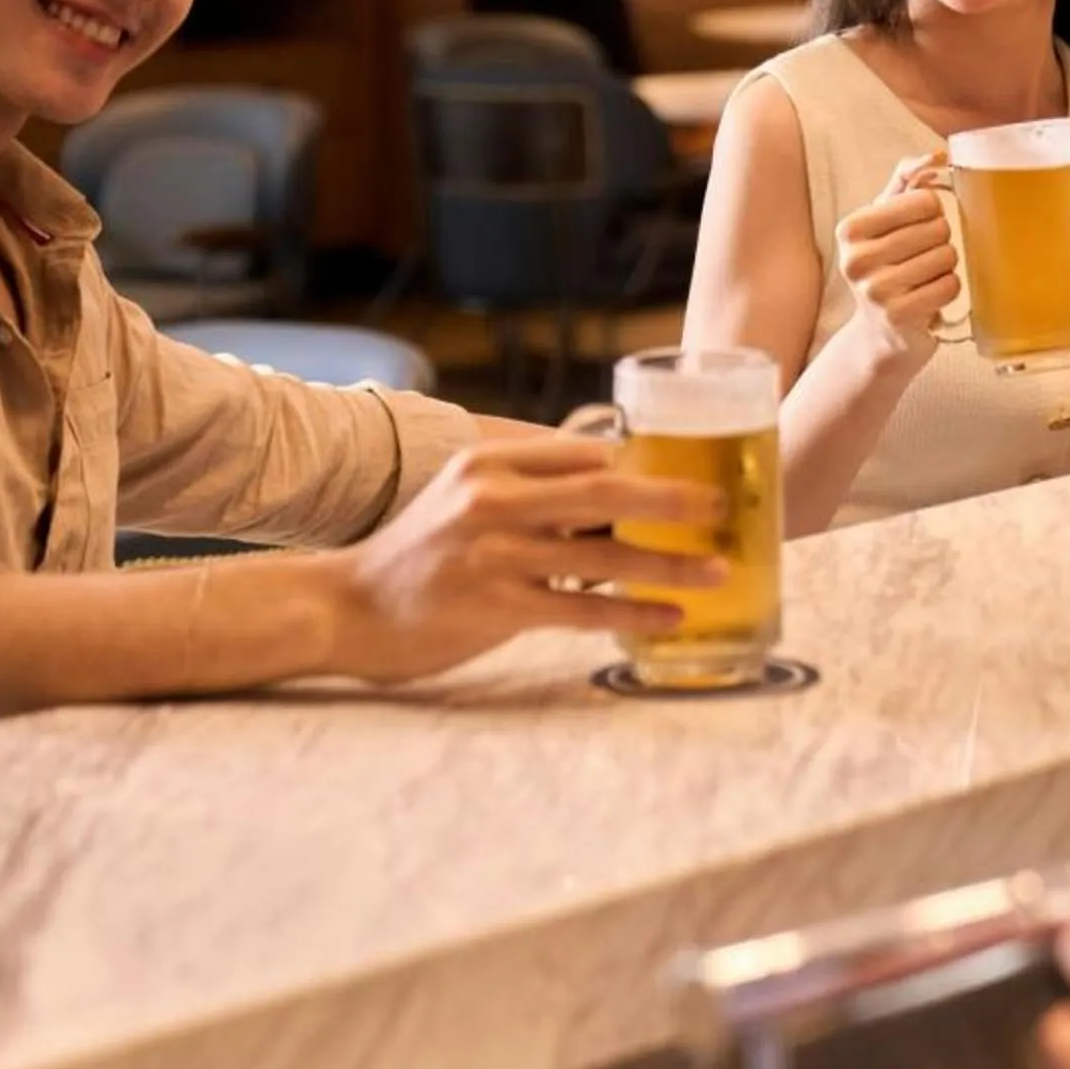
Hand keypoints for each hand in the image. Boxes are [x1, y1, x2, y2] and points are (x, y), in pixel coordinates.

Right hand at [320, 438, 724, 683]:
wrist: (346, 607)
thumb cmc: (419, 556)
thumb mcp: (464, 497)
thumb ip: (528, 489)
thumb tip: (612, 487)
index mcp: (490, 461)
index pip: (584, 452)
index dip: (645, 462)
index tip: (697, 471)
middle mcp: (492, 497)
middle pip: (606, 489)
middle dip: (674, 497)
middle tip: (723, 507)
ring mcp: (493, 552)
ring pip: (602, 553)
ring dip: (667, 562)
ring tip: (716, 569)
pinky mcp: (494, 605)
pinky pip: (580, 609)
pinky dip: (631, 612)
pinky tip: (669, 616)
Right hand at [834, 154, 958, 374]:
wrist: (879, 335)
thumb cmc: (886, 268)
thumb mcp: (886, 222)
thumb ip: (907, 181)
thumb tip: (936, 156)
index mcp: (851, 229)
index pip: (923, 199)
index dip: (932, 212)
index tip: (917, 228)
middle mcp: (856, 260)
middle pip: (937, 228)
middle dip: (940, 241)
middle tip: (922, 258)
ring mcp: (876, 291)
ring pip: (946, 256)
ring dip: (945, 266)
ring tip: (925, 278)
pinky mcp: (900, 317)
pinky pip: (950, 285)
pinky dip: (949, 288)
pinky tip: (931, 296)